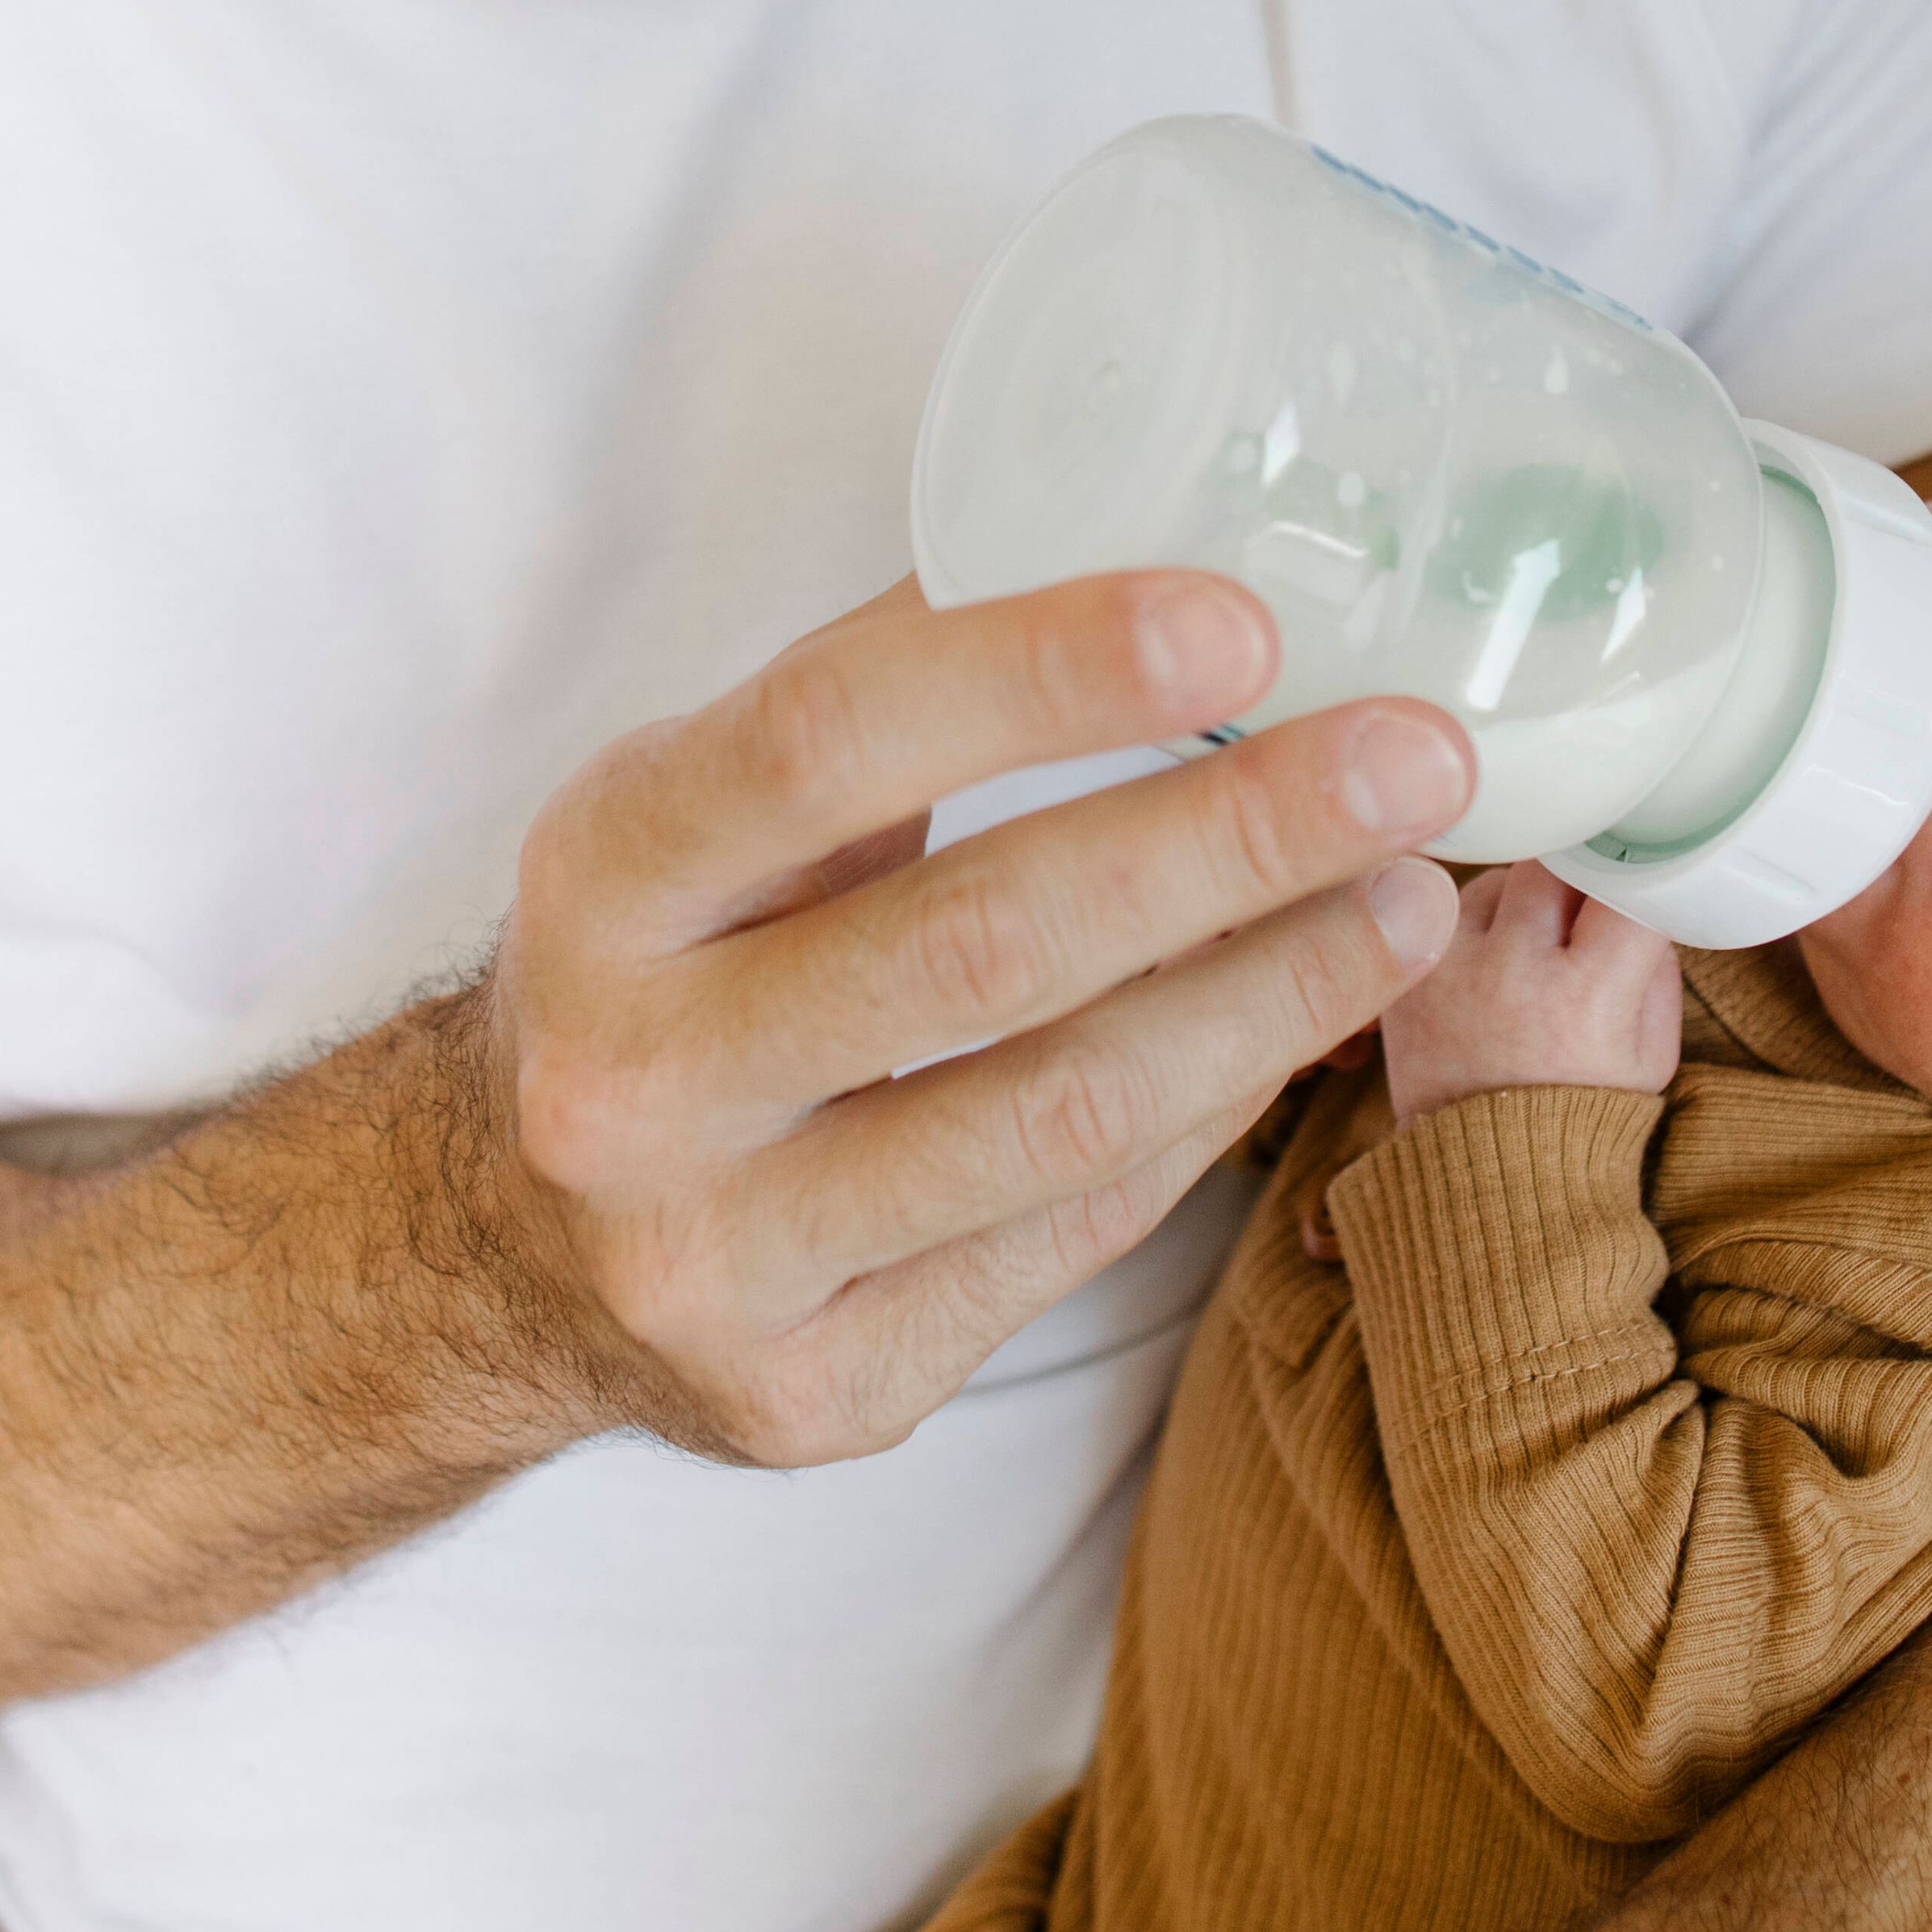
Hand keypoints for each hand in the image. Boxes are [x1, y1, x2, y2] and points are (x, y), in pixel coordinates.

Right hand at [485, 571, 1474, 1468]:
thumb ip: (881, 691)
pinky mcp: (820, 1392)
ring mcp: (722, 1256)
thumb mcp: (703, 805)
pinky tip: (1297, 1026)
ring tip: (1415, 900)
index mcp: (604, 877)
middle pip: (981, 942)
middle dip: (1233, 840)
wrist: (516, 1247)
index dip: (1043, 673)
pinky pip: (1069, 1239)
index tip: (1242, 622)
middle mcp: (634, 1081)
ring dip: (1272, 997)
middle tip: (1414, 759)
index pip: (830, 743)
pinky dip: (1205, 1117)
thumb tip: (1137, 538)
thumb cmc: (672, 965)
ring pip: (1055, 1117)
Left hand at [1380, 864, 1681, 1126]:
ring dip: (1524, 903)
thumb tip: (1636, 895)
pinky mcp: (1408, 977)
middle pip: (1555, 865)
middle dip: (1579, 883)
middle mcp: (1510, 975)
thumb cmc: (1581, 1109)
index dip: (1638, 881)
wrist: (1488, 1174)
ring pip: (1499, 880)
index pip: (1625, 888)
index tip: (1637, 885)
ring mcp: (1449, 972)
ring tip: (1535, 959)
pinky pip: (1447, 912)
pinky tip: (1490, 972)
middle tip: (1585, 920)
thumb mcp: (1651, 1053)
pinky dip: (1476, 929)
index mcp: (1586, 1000)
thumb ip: (1657, 966)